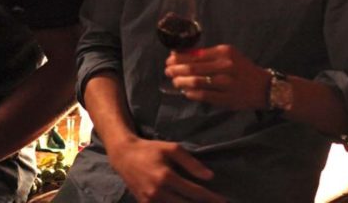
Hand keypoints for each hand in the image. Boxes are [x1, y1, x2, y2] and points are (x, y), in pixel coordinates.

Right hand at [107, 137, 223, 202]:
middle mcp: (158, 192)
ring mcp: (150, 201)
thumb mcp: (172, 149)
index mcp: (166, 177)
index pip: (194, 192)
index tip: (223, 201)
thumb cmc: (150, 149)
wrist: (124, 156)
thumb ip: (191, 162)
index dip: (211, 198)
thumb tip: (209, 176)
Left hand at [165, 45, 270, 110]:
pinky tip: (186, 92)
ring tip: (175, 81)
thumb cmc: (242, 68)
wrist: (263, 87)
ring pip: (196, 82)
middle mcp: (224, 66)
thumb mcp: (228, 55)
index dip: (178, 58)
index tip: (169, 60)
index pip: (195, 54)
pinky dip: (191, 93)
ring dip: (181, 82)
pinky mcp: (226, 98)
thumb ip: (206, 55)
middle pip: (192, 68)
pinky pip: (203, 95)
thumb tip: (181, 54)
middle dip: (176, 70)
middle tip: (167, 71)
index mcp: (223, 52)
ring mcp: (225, 83)